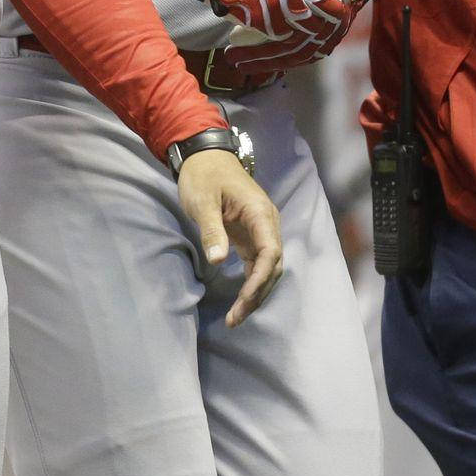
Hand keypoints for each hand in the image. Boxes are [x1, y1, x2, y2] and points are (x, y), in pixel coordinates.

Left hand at [175, 149, 283, 326]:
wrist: (204, 156)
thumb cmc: (203, 175)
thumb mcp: (202, 201)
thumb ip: (211, 230)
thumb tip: (218, 261)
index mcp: (260, 213)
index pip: (270, 253)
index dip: (259, 280)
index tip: (243, 300)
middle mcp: (267, 223)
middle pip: (272, 266)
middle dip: (257, 294)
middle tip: (235, 319)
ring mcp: (261, 229)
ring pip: (268, 268)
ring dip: (255, 292)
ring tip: (235, 317)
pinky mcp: (251, 235)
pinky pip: (258, 263)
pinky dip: (251, 283)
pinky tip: (240, 300)